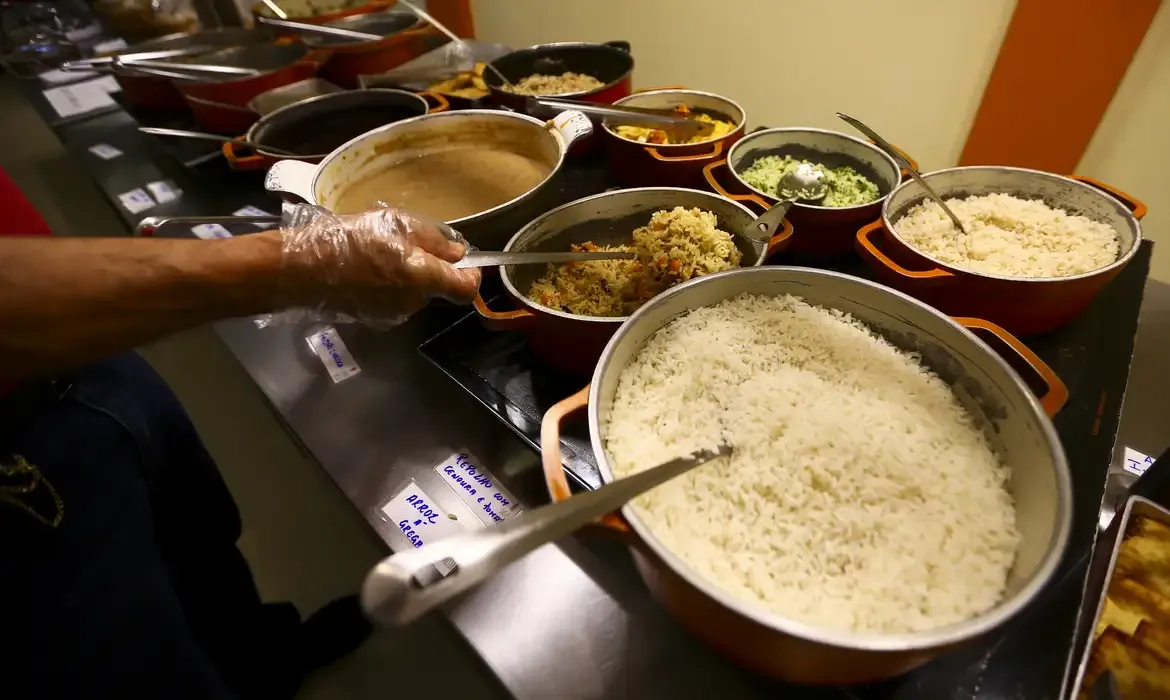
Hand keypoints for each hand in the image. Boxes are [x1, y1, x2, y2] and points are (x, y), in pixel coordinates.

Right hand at [280, 205, 479, 324]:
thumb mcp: (393, 223)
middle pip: (435, 286)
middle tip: (400, 243)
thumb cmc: (347, 239)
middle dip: (426, 267)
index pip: (465, 289)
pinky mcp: (374, 320)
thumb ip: (432, 239)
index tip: (465, 262)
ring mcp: (393, 314)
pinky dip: (385, 287)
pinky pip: (391, 300)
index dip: (471, 275)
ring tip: (375, 254)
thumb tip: (458, 252)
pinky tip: (361, 271)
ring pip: (411, 292)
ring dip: (403, 276)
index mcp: (421, 277)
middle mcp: (413, 302)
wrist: (299, 271)